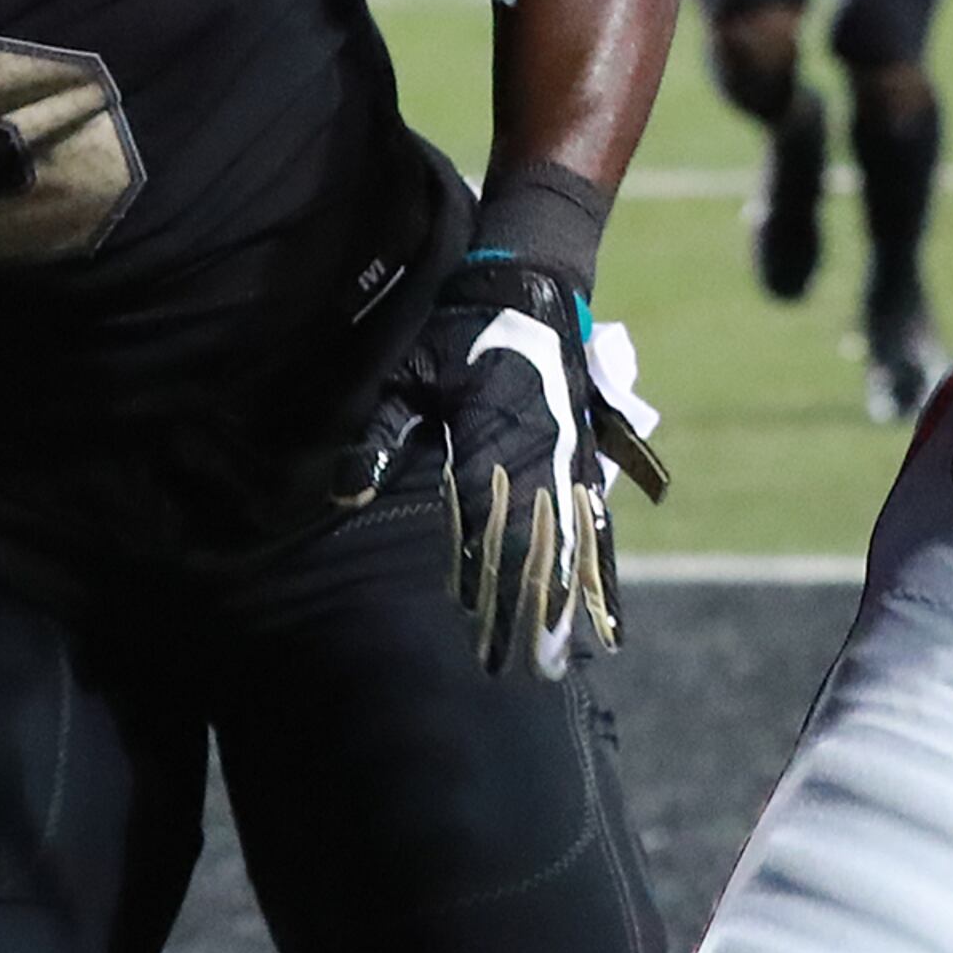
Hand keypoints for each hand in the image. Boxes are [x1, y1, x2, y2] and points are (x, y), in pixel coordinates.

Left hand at [343, 255, 668, 675]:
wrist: (528, 282)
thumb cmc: (457, 326)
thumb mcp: (407, 371)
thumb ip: (379, 434)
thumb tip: (344, 492)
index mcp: (492, 433)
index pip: (483, 518)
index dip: (478, 574)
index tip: (469, 625)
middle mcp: (540, 454)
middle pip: (533, 546)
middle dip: (522, 611)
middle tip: (513, 670)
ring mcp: (570, 462)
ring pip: (571, 547)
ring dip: (567, 607)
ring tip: (563, 663)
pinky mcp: (585, 465)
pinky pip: (599, 531)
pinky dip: (603, 579)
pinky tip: (609, 625)